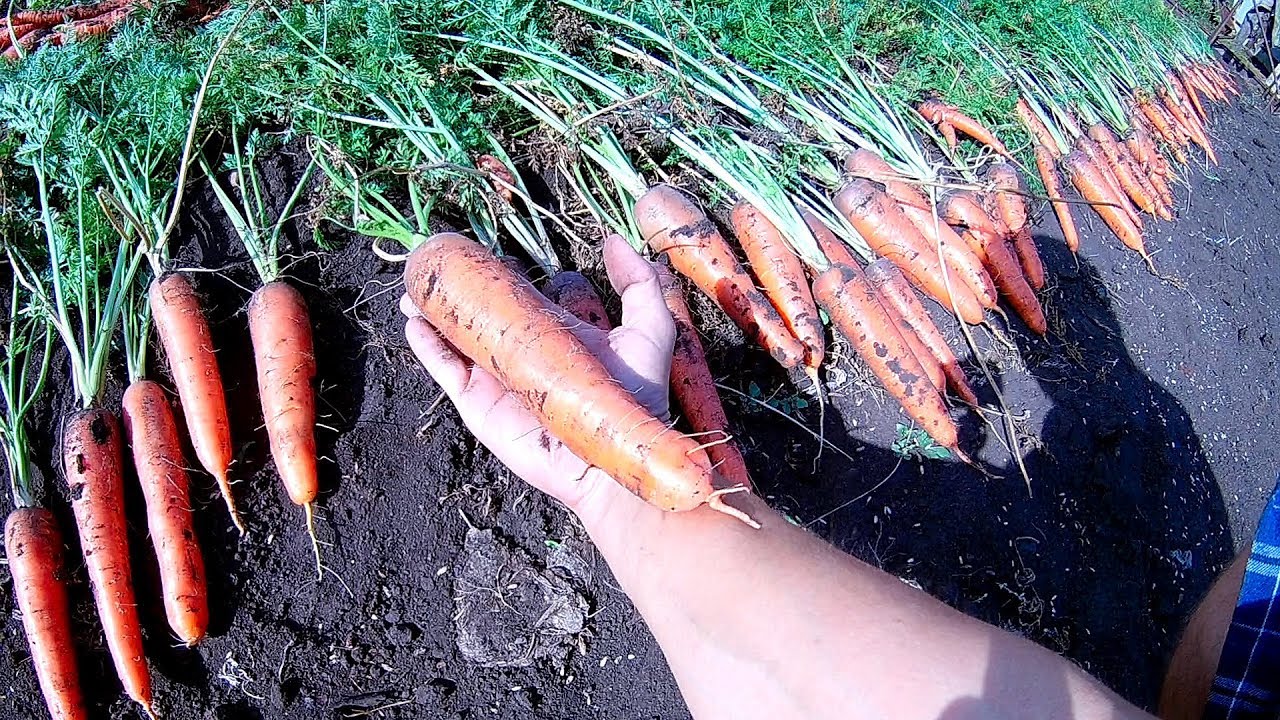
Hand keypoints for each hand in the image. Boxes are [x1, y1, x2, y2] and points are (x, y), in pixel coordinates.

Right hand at [401, 235, 674, 523]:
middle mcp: (522, 350)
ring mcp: (496, 375)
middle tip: (440, 257)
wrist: (609, 462)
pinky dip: (426, 345)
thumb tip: (613, 239)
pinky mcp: (477, 402)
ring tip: (414, 284)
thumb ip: (639, 284)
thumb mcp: (649, 331)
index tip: (484, 245)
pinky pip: (444, 369)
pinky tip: (414, 320)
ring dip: (434, 308)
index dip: (503, 269)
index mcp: (557, 331)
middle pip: (483, 308)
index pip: (523, 292)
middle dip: (460, 284)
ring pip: (456, 334)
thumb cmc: (634, 398)